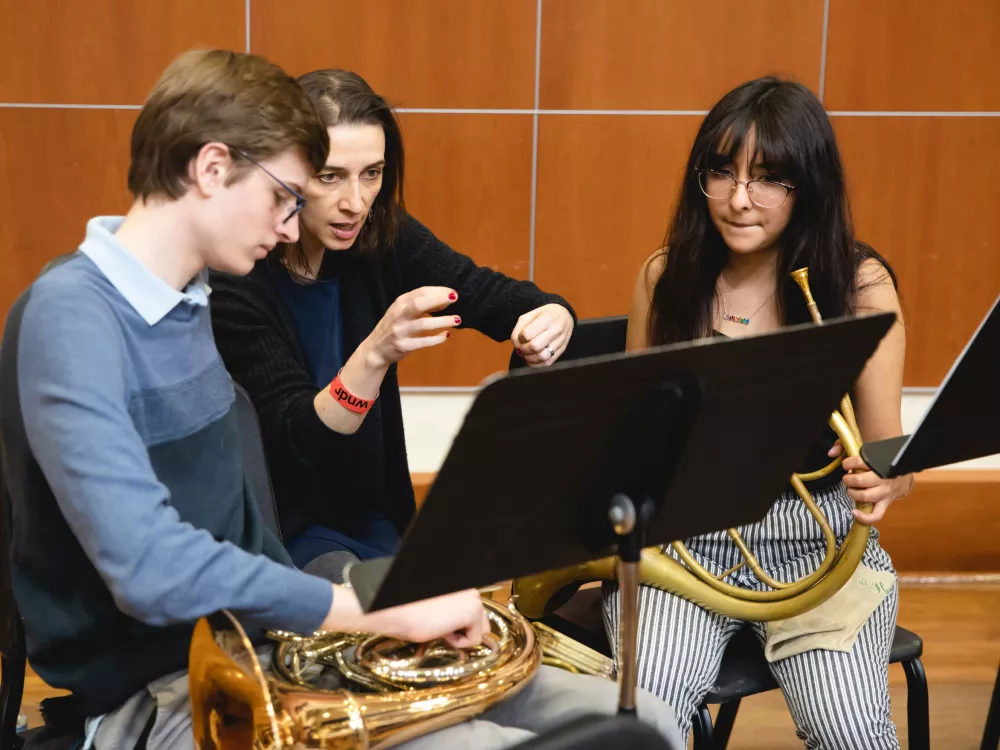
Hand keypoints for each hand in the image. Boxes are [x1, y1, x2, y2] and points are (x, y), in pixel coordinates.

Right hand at [324, 586, 488, 647]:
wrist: (397, 609)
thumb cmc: (407, 610)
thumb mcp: (434, 609)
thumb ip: (451, 612)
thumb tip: (459, 627)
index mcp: (460, 588)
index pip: (470, 611)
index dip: (456, 624)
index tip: (438, 623)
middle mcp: (470, 589)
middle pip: (481, 621)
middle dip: (464, 630)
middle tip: (440, 629)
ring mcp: (474, 598)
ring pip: (480, 630)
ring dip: (462, 636)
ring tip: (440, 630)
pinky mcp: (474, 611)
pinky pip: (475, 639)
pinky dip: (459, 643)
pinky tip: (442, 632)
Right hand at [363, 287, 460, 368]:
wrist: (375, 349)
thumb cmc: (394, 326)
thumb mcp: (402, 311)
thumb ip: (420, 305)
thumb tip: (445, 301)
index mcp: (400, 303)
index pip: (420, 292)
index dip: (438, 291)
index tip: (452, 292)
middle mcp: (398, 315)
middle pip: (419, 304)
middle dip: (438, 299)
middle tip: (454, 298)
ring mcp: (400, 331)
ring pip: (423, 324)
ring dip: (442, 321)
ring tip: (457, 319)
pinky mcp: (403, 346)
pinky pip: (423, 342)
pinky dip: (437, 338)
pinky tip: (447, 335)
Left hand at [511, 304, 573, 366]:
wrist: (565, 316)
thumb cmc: (545, 315)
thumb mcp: (530, 315)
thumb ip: (519, 329)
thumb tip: (517, 345)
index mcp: (547, 318)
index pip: (527, 334)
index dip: (520, 338)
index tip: (521, 337)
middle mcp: (556, 330)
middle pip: (534, 347)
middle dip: (523, 349)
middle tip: (522, 347)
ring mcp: (560, 341)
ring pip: (542, 357)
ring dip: (529, 358)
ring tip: (526, 354)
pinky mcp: (562, 350)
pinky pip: (547, 362)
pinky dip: (536, 364)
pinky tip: (532, 359)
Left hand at [828, 441, 913, 523]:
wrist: (901, 475)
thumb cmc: (879, 462)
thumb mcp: (864, 451)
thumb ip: (845, 447)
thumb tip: (831, 453)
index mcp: (878, 463)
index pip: (859, 462)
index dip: (848, 463)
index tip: (846, 464)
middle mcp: (882, 479)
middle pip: (860, 481)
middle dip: (848, 479)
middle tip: (848, 478)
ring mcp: (885, 492)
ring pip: (865, 496)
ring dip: (853, 493)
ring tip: (851, 489)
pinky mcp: (886, 503)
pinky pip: (876, 515)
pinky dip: (864, 517)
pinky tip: (854, 511)